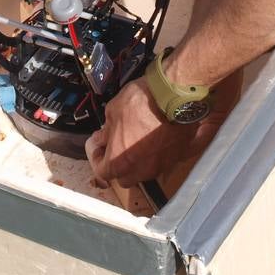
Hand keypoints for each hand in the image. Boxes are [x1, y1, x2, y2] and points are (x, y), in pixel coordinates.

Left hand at [85, 77, 226, 186]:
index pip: (101, 171)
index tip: (99, 144)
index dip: (97, 156)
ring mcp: (161, 166)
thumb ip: (107, 129)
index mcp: (120, 161)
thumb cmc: (144, 102)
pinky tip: (156, 137)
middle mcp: (141, 170)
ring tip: (138, 139)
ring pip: (144, 171)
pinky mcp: (177, 158)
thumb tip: (105, 135)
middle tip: (117, 144)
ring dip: (138, 160)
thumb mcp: (113, 110)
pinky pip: (163, 161)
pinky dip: (157, 153)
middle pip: (124, 177)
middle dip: (119, 164)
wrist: (176, 97)